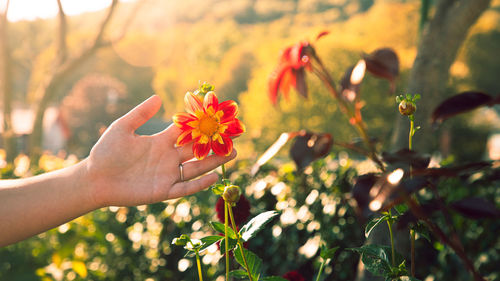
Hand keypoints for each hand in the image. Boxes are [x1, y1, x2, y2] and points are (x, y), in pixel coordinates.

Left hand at [85, 95, 235, 206]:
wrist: (95, 179)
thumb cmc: (106, 152)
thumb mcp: (122, 128)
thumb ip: (140, 114)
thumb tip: (158, 96)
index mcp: (160, 142)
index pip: (185, 132)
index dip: (200, 124)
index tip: (217, 115)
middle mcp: (168, 158)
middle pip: (197, 149)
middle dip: (215, 143)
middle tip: (235, 136)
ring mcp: (167, 175)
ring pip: (196, 168)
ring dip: (214, 162)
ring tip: (232, 154)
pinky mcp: (163, 191)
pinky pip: (185, 188)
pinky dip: (200, 184)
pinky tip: (213, 176)